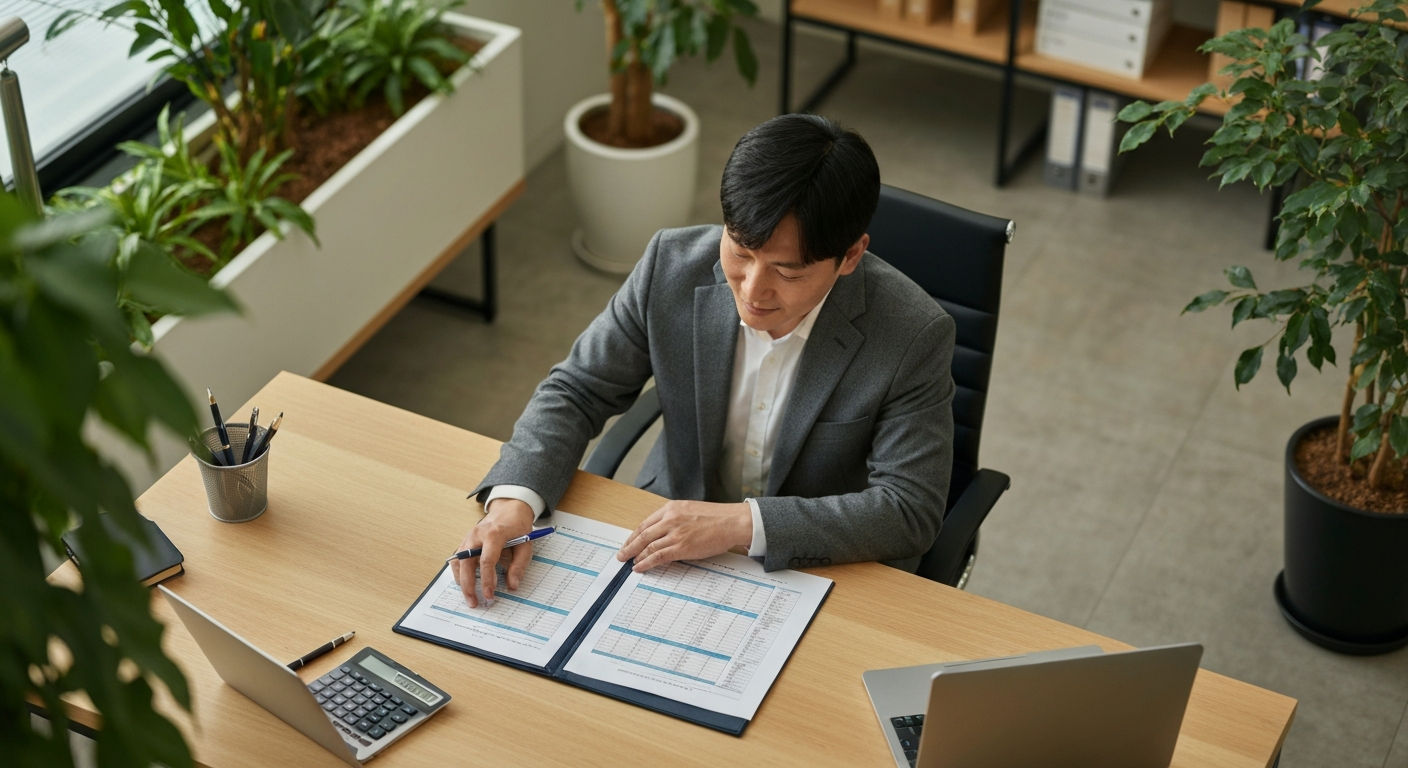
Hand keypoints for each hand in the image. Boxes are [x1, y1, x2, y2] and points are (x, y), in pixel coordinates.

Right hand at [451, 498, 534, 607]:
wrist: (508, 510)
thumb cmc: (517, 528)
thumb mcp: (525, 545)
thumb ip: (519, 565)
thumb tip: (512, 585)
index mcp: (493, 534)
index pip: (486, 560)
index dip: (487, 580)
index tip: (489, 595)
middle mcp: (476, 535)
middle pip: (466, 563)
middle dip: (469, 586)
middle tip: (475, 602)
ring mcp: (468, 538)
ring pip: (458, 563)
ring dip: (461, 582)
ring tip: (470, 598)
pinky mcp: (465, 543)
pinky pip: (457, 561)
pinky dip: (459, 574)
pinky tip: (466, 585)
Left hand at [616, 501, 751, 571]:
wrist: (732, 522)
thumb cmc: (717, 517)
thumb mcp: (691, 510)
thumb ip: (675, 519)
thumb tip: (664, 533)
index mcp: (672, 508)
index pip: (646, 523)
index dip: (634, 535)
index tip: (628, 542)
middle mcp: (670, 519)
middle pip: (642, 534)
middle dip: (629, 546)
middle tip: (621, 555)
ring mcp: (675, 533)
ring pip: (648, 546)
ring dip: (636, 556)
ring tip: (629, 562)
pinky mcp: (682, 546)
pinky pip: (658, 556)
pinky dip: (646, 562)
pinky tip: (640, 566)